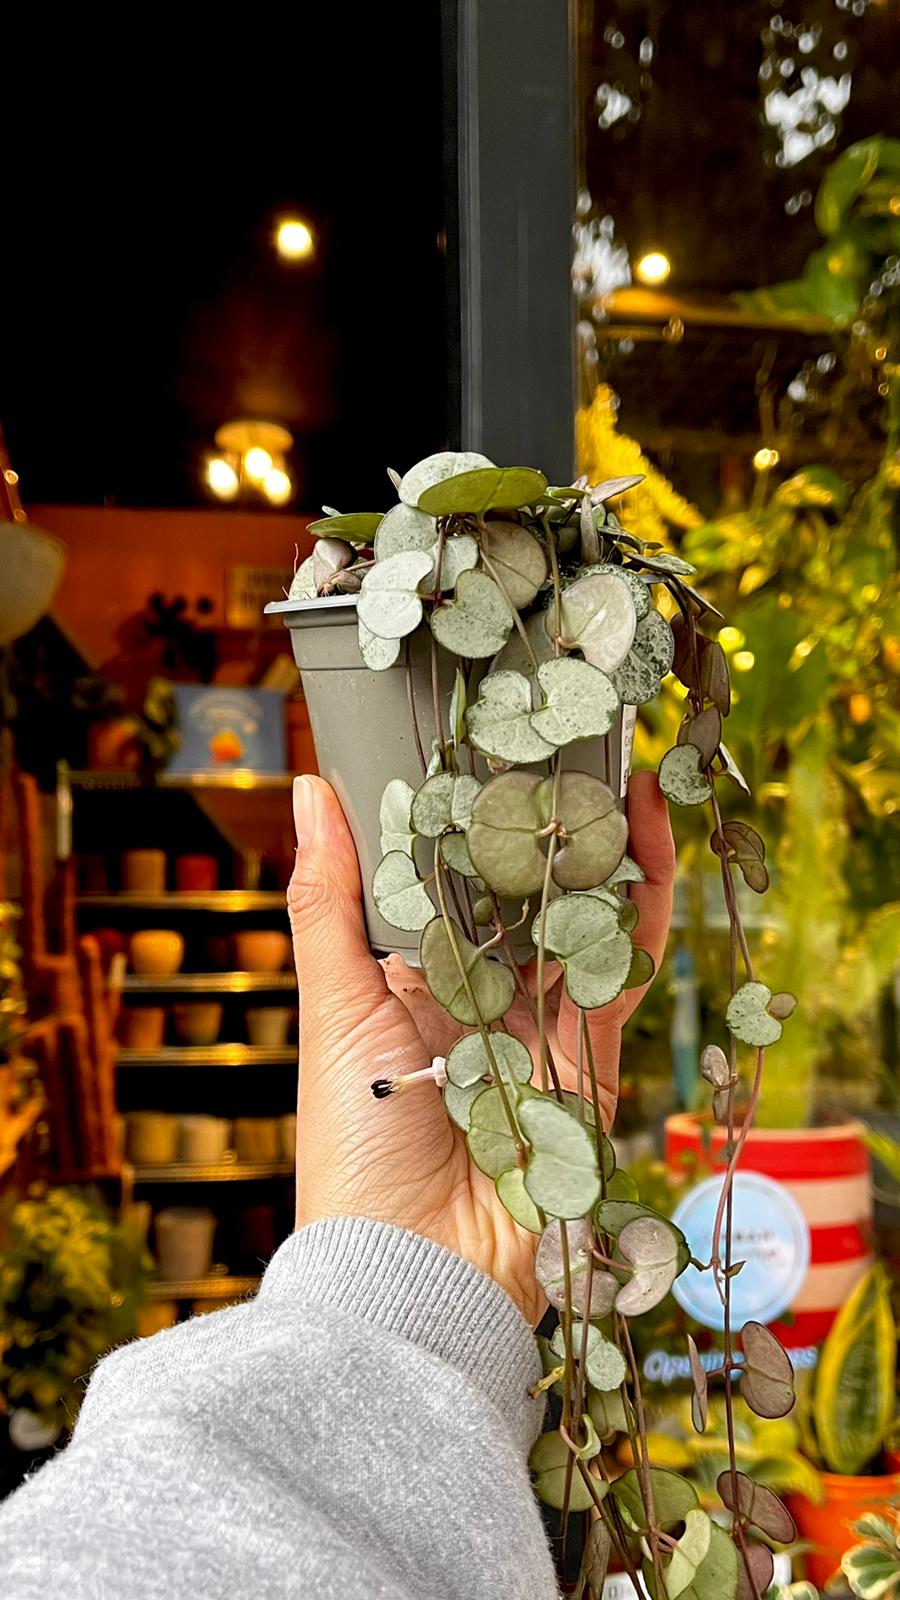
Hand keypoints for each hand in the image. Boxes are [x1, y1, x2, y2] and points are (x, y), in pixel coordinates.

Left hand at [288, 772, 673, 1324]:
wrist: (417, 1270)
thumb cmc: (352, 1141)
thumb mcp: (333, 1006)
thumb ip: (330, 899)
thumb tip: (309, 790)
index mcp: (406, 982)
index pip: (440, 879)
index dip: (461, 816)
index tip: (474, 742)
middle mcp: (475, 997)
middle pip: (518, 893)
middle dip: (542, 822)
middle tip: (560, 735)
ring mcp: (537, 1025)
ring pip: (579, 918)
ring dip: (603, 846)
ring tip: (617, 762)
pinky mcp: (591, 1057)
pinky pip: (622, 969)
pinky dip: (641, 904)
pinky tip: (648, 836)